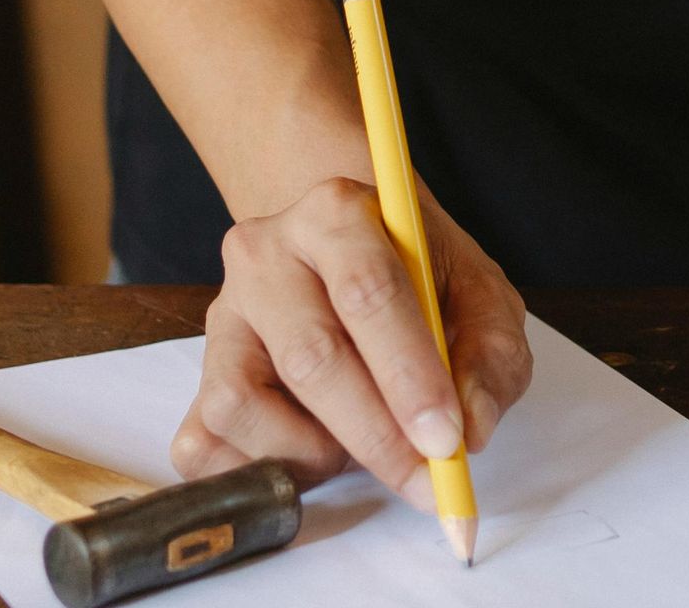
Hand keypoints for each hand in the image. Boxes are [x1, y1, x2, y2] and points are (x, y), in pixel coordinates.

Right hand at [171, 176, 531, 506]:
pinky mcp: (200, 372)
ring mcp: (224, 314)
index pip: (368, 293)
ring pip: (241, 403)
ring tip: (360, 443)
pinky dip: (259, 468)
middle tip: (424, 477)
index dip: (409, 374)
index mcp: (336, 213)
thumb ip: (488, 354)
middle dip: (375, 433)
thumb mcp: (477, 293)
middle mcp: (265, 253)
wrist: (349, 251)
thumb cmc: (418, 276)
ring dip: (310, 449)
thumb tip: (473, 425)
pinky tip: (311, 453)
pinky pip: (204, 442)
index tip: (446, 438)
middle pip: (310, 357)